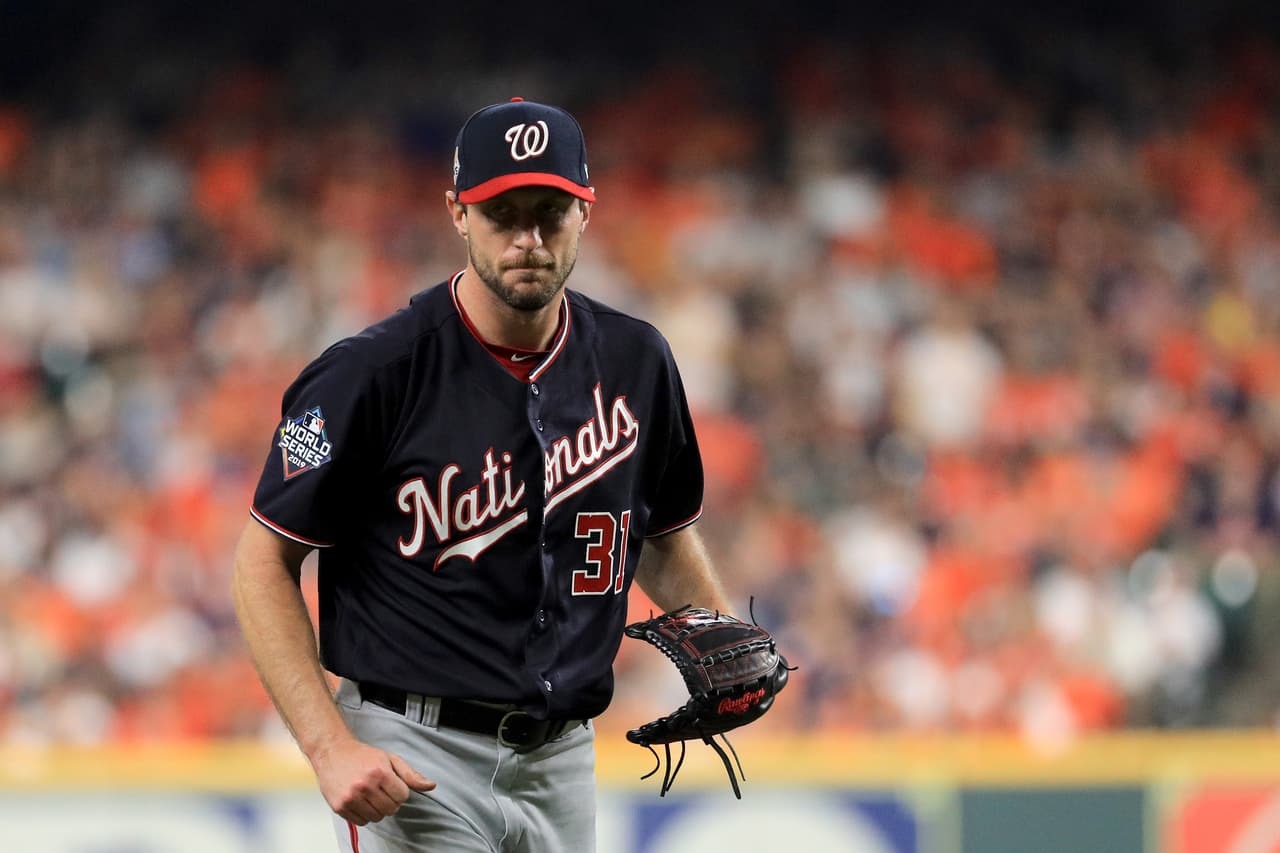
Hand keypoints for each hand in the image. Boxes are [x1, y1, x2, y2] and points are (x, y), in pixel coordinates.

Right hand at [310, 736, 436, 825]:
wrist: (333, 752)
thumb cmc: (363, 756)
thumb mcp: (390, 759)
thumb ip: (411, 775)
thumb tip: (431, 786)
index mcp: (380, 772)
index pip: (403, 796)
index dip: (400, 791)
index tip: (392, 784)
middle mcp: (365, 785)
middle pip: (391, 809)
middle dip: (390, 801)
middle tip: (382, 791)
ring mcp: (351, 797)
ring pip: (377, 818)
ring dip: (377, 809)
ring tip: (371, 796)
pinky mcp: (340, 807)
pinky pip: (361, 822)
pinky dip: (364, 815)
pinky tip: (361, 801)